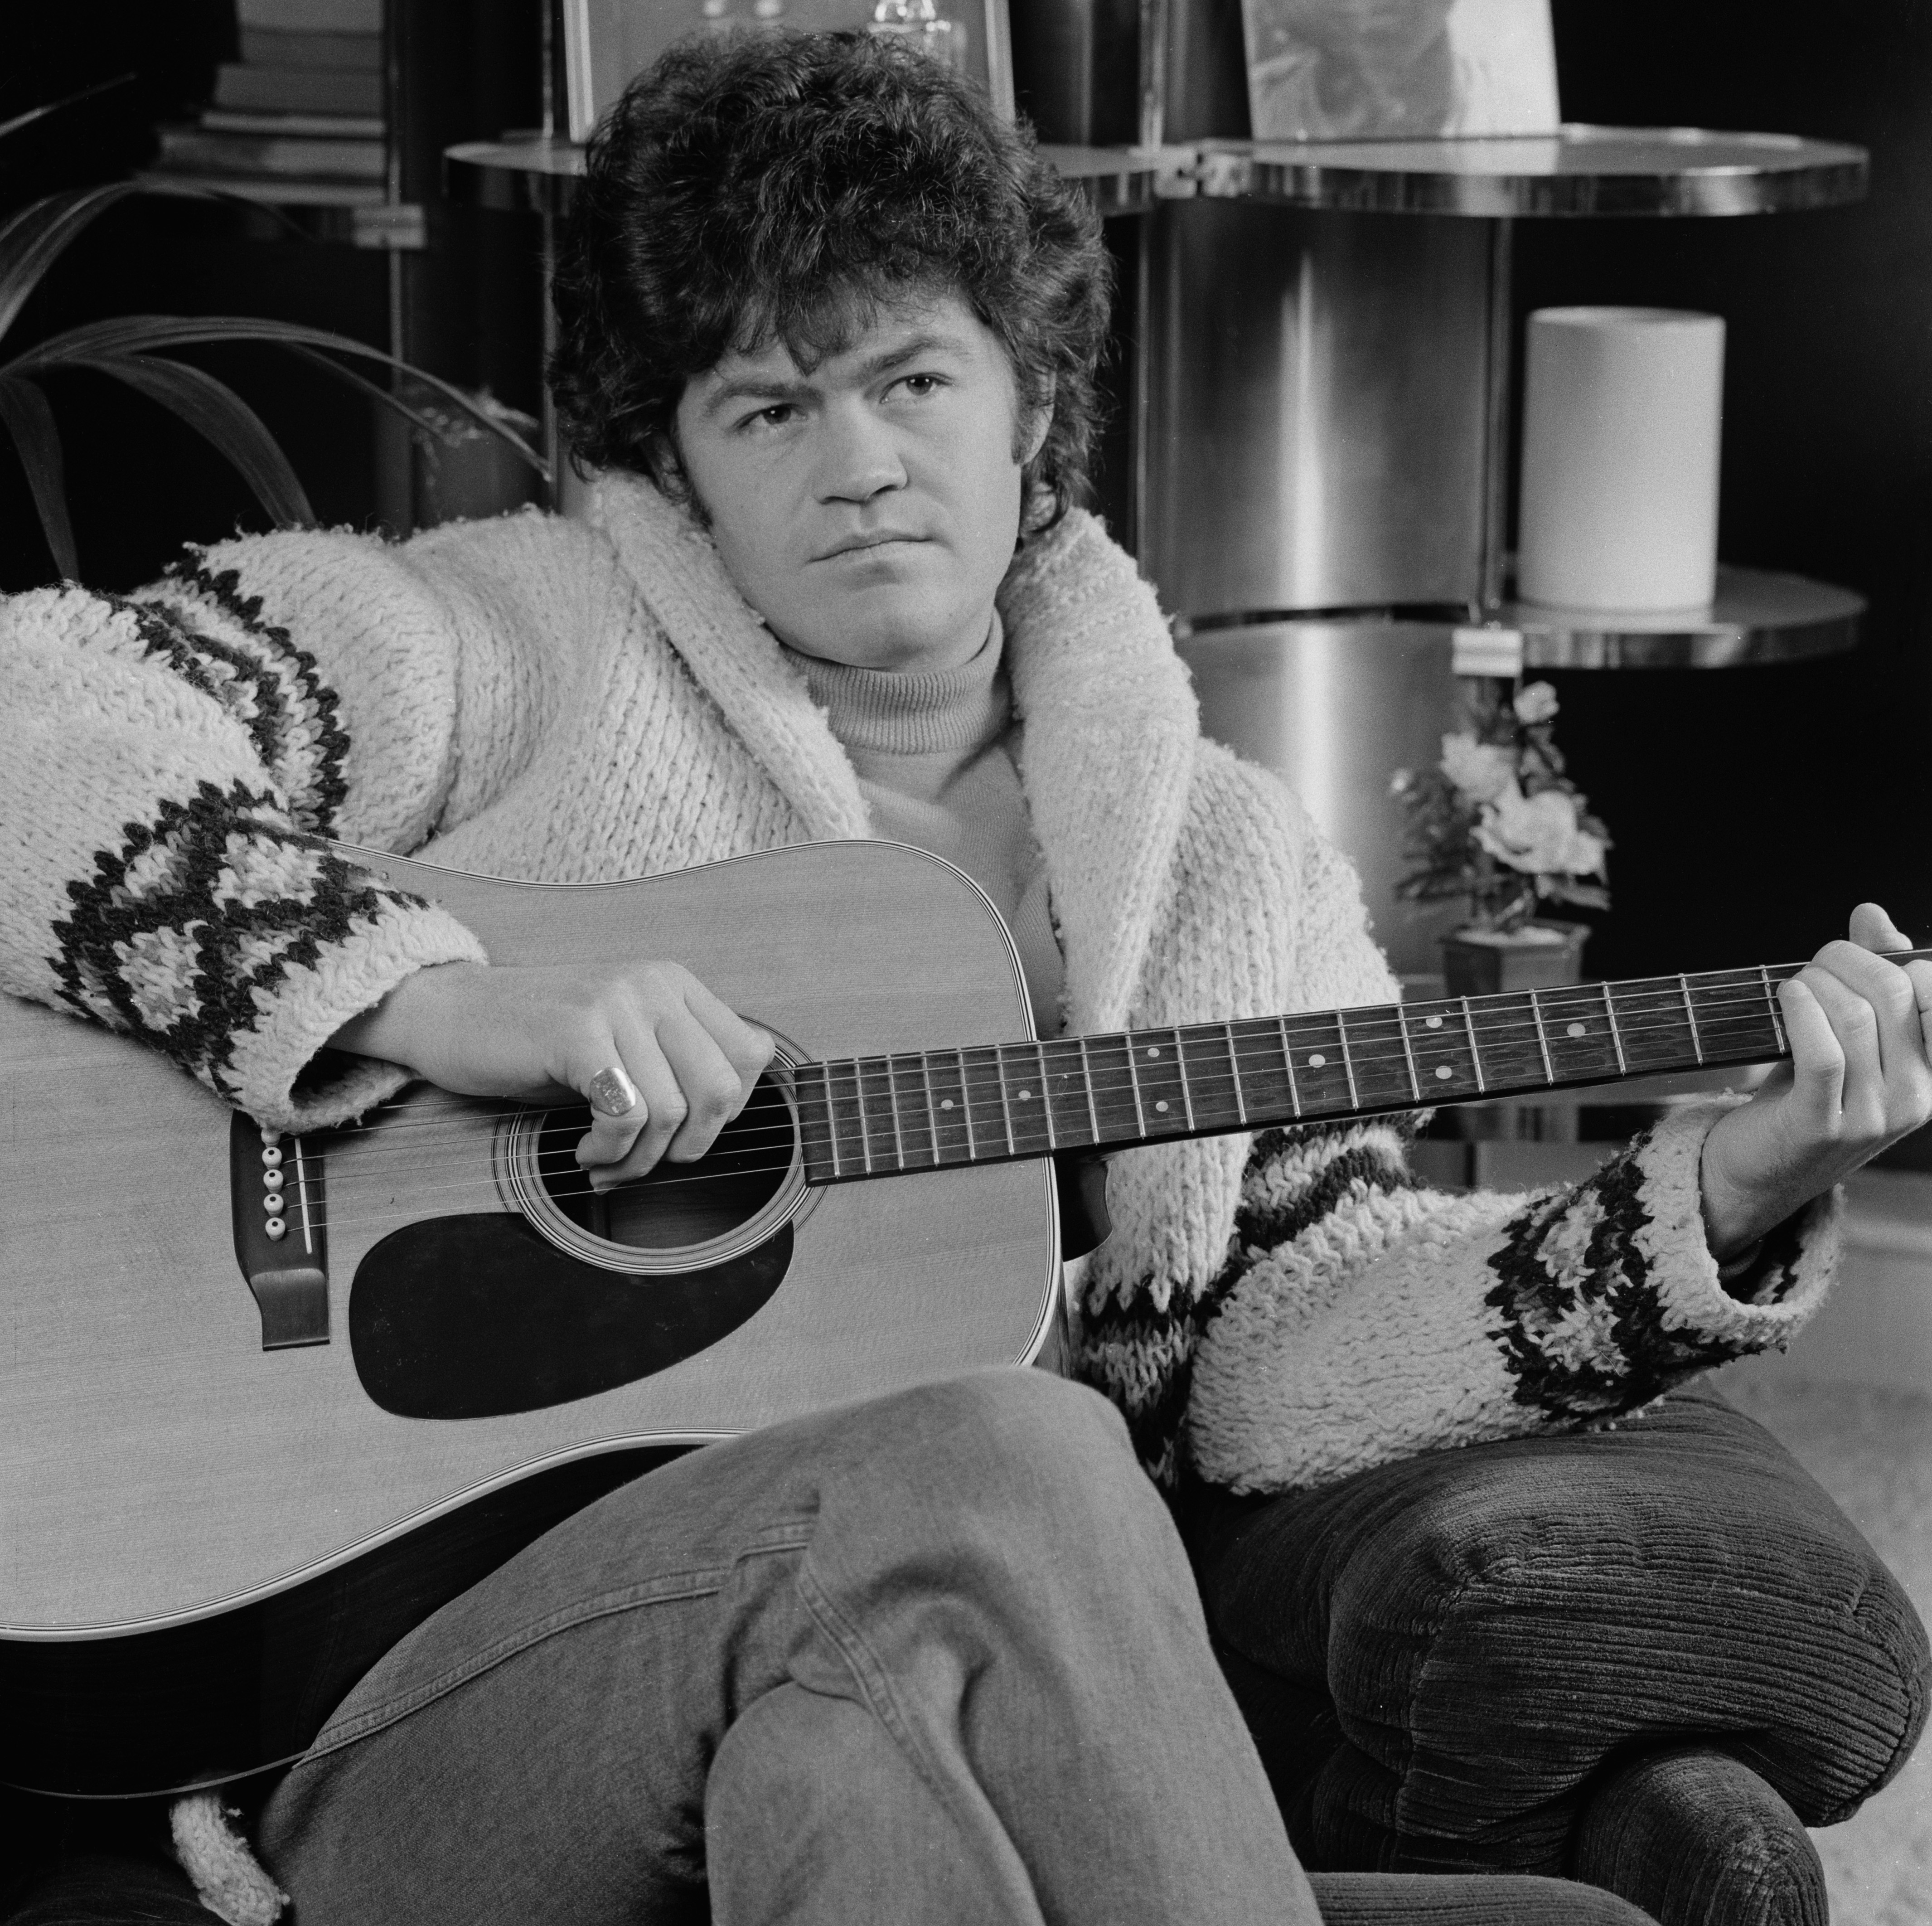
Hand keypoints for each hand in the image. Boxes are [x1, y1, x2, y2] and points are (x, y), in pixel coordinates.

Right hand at [329, 961, 774, 1184]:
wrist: (449, 1012)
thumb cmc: (535, 1041)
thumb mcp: (622, 1041)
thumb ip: (675, 1063)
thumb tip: (722, 1119)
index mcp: (674, 984)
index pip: (753, 1053)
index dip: (727, 1110)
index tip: (681, 1130)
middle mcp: (654, 985)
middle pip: (723, 1089)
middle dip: (691, 1145)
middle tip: (645, 1158)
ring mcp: (616, 1003)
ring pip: (672, 1110)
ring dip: (641, 1159)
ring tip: (607, 1161)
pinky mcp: (577, 1030)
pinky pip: (626, 1114)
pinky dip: (611, 1150)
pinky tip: (587, 1150)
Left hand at [1699, 904, 1931, 1258]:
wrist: (1761, 1170)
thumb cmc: (1803, 1096)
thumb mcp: (1847, 1039)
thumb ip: (1867, 977)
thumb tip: (1871, 915)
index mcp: (1930, 1073)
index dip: (1894, 957)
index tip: (1858, 953)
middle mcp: (1912, 1098)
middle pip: (1894, 994)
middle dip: (1849, 958)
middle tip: (1817, 961)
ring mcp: (1869, 1116)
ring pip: (1856, 1017)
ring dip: (1817, 981)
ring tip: (1797, 984)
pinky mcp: (1820, 1124)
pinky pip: (1823, 1052)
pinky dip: (1801, 1010)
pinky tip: (1787, 995)